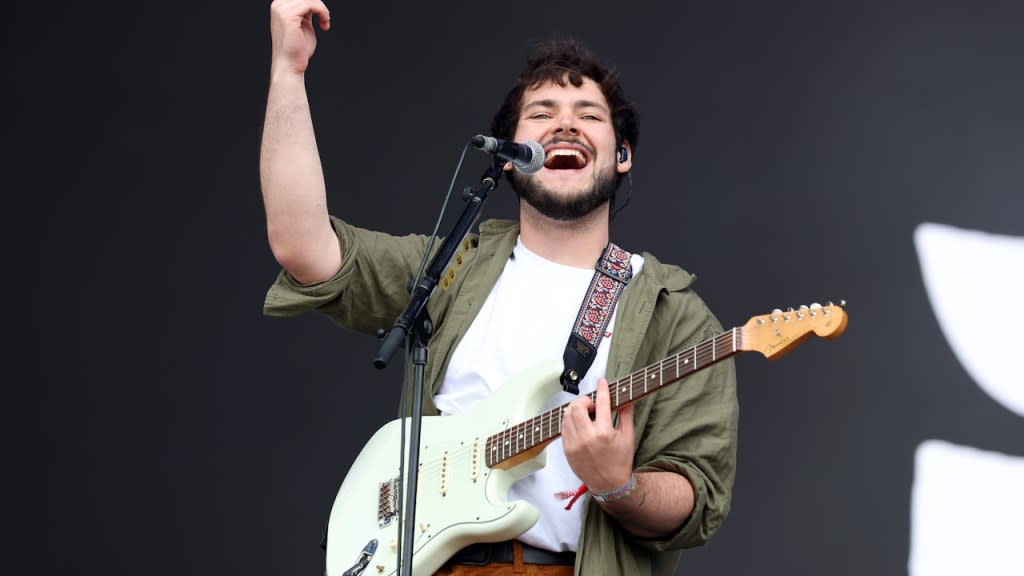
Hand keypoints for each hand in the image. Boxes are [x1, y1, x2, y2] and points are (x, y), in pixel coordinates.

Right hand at [269, 0, 330, 74]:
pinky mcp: (288, 16)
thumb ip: (306, 11)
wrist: (290, 65)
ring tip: (325, 23)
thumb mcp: (303, 24)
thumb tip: (314, 1)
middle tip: (325, 20)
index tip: (322, 16)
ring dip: (322, 10)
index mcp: (279, 5)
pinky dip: (322, 12)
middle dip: (319, 5)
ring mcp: (281, 9)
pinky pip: (312, 4)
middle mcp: (277, 5)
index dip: (314, 3)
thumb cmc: (298, 49)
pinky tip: (324, 25)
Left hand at [562, 378, 635, 492]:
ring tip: (585, 414)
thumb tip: (626, 397)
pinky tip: (579, 424)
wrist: (609, 484)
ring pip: (567, 415)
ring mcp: (575, 444)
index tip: (602, 382)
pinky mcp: (567, 450)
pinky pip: (564, 428)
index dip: (602, 388)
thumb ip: (626, 414)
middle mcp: (587, 438)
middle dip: (585, 400)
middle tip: (592, 405)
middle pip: (578, 406)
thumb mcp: (628, 436)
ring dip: (575, 409)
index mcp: (605, 433)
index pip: (601, 402)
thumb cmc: (620, 461)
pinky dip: (570, 421)